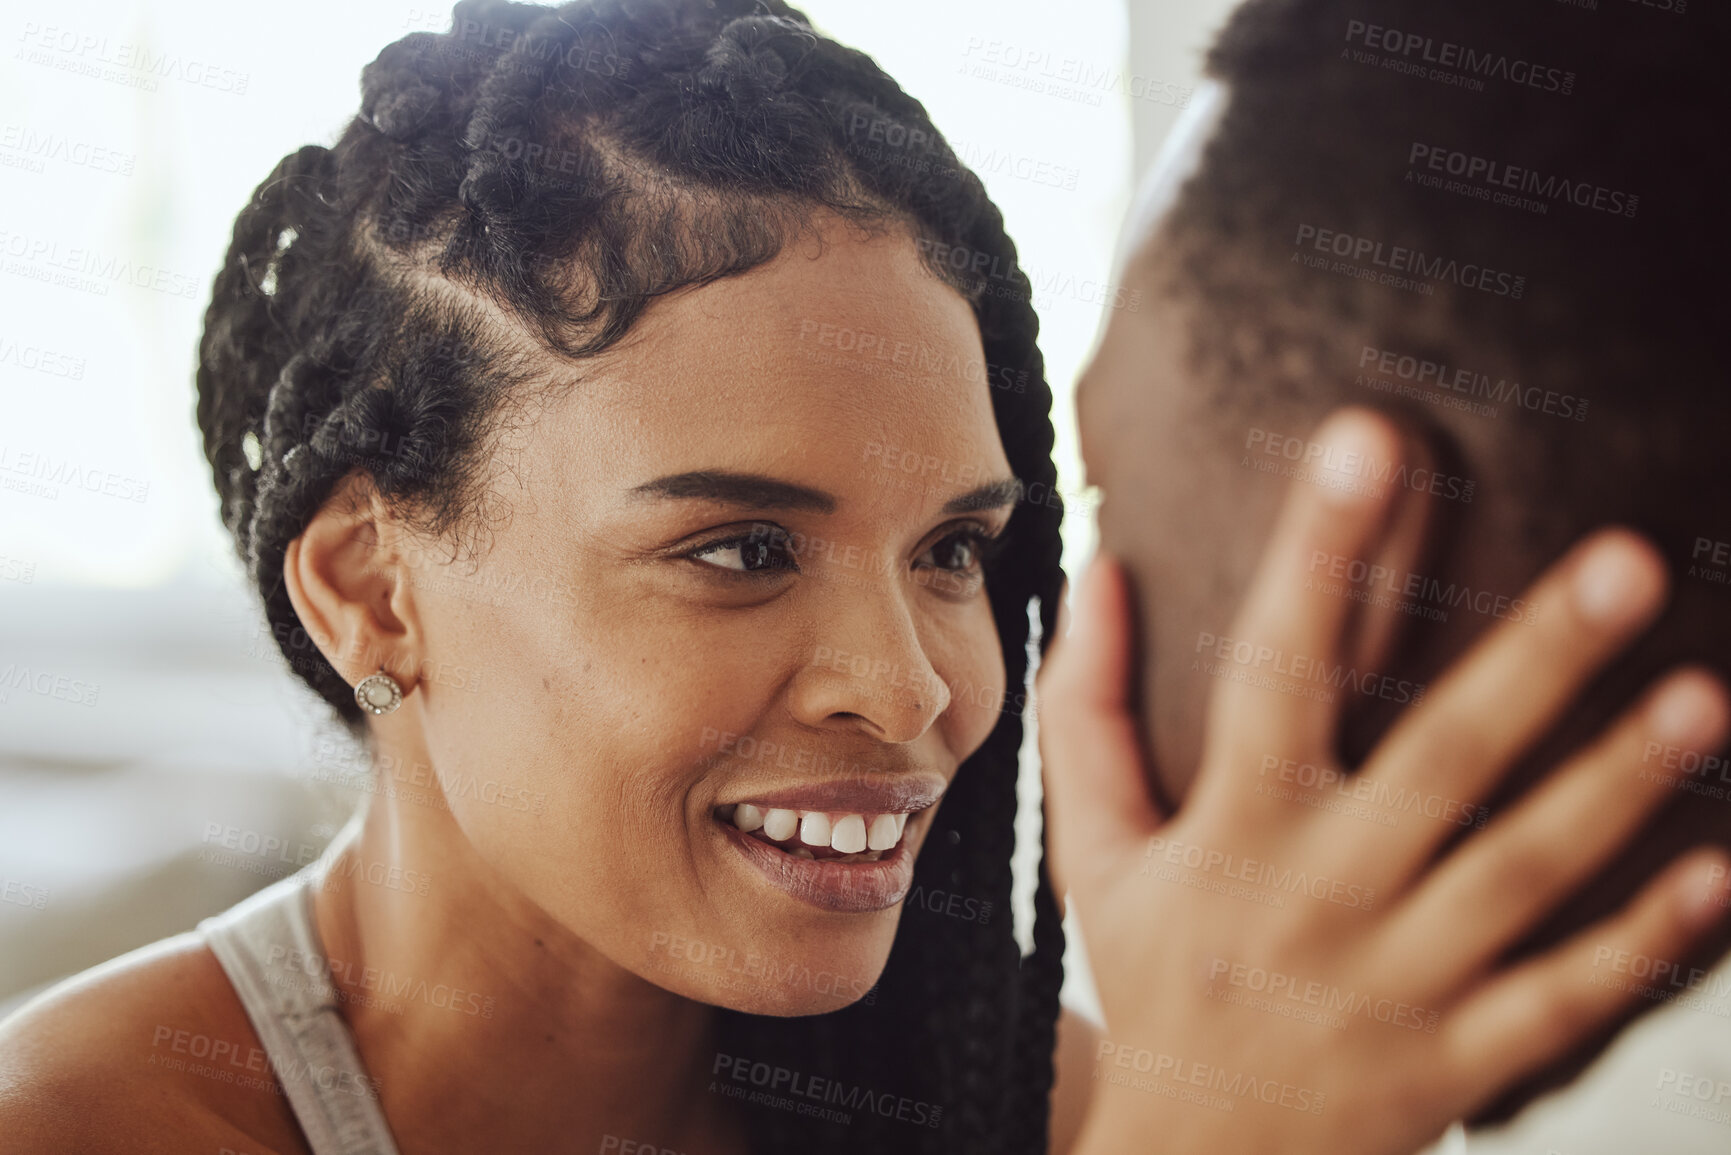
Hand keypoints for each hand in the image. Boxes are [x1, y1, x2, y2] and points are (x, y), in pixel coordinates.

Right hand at [1039, 408, 1730, 1154]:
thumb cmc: (1151, 979)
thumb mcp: (1092, 854)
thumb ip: (1088, 712)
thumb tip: (1100, 570)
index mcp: (1232, 833)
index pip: (1272, 670)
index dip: (1315, 553)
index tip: (1365, 441)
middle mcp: (1321, 898)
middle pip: (1440, 763)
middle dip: (1534, 659)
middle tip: (1628, 557)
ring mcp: (1399, 984)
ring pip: (1524, 874)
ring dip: (1615, 785)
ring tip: (1702, 696)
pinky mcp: (1460, 1058)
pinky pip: (1566, 998)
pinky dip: (1646, 939)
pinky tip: (1723, 871)